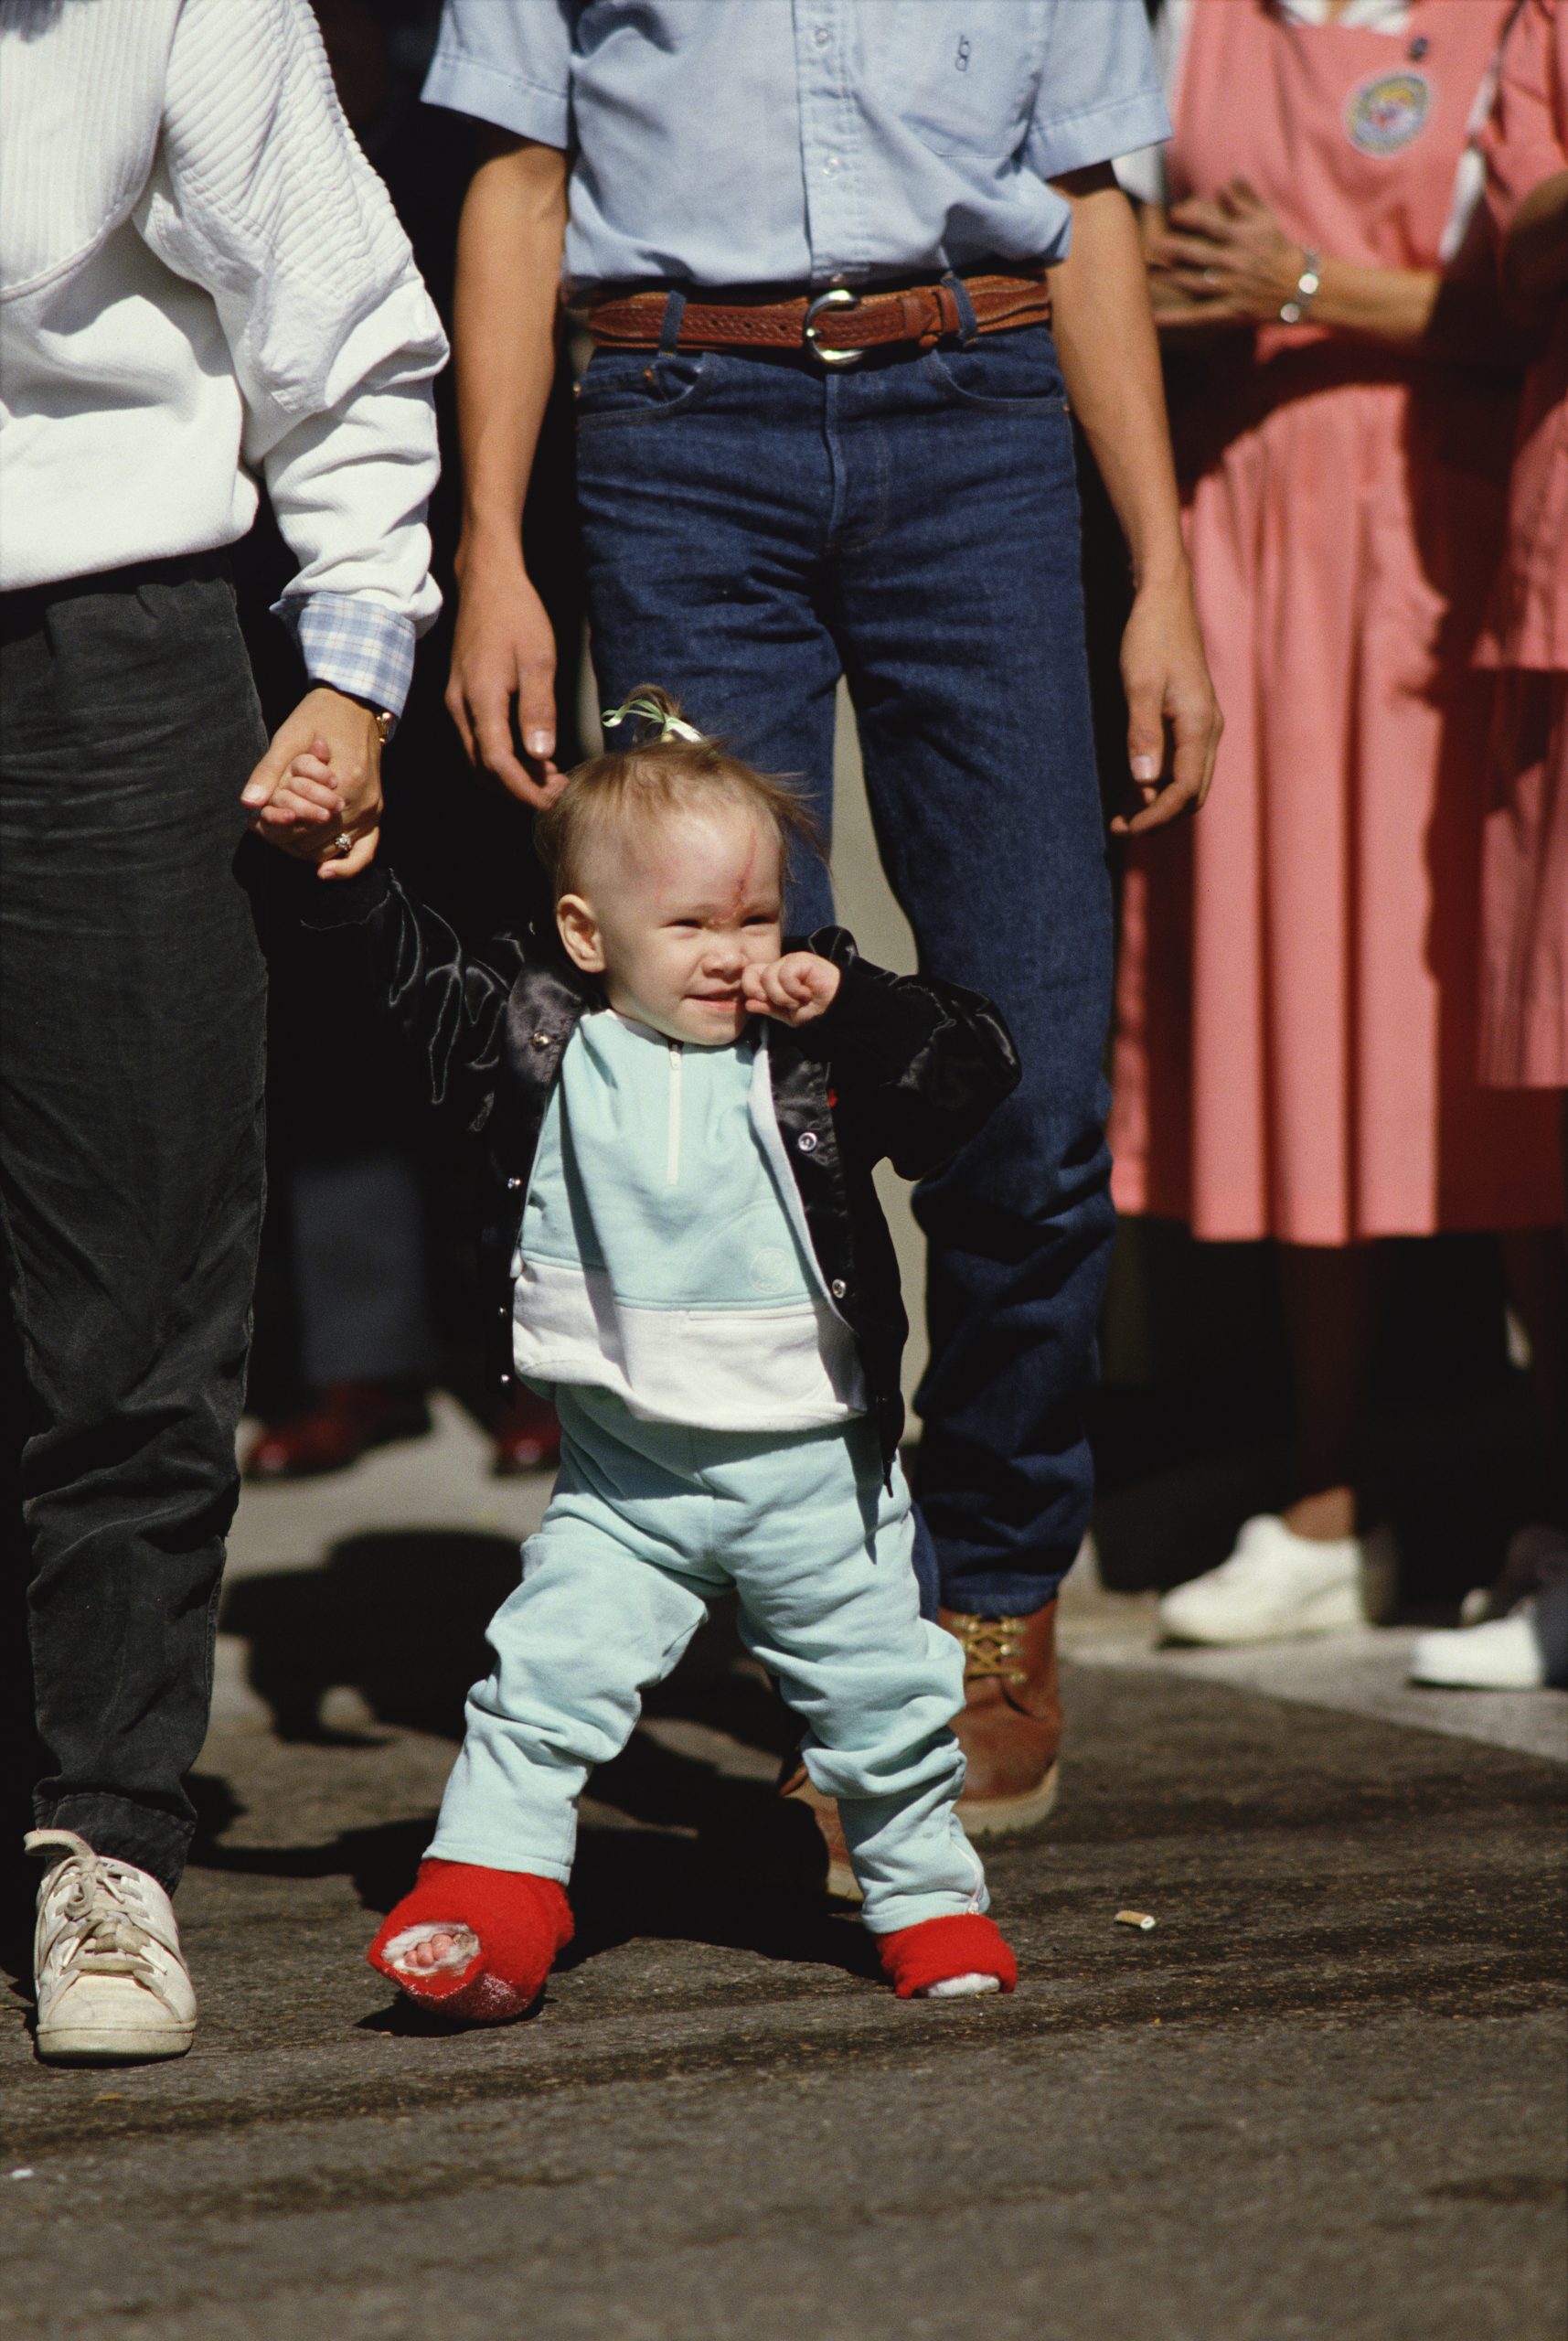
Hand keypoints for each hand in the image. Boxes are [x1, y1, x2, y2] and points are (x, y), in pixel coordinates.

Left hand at [242, 686, 383, 876]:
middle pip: (315, 842)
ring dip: (305, 850)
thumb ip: (269, 772)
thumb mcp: (288, 738)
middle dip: (285, 840)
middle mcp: (361, 804)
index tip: (255, 824)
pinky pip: (365, 851)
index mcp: (342, 784)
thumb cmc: (319, 717)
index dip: (273, 829)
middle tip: (262, 829)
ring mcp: (371, 811)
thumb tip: (249, 804)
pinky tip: (324, 872)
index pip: (300, 827)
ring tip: (281, 836)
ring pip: (333, 850)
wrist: (355, 703)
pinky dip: (346, 866)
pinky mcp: (375, 813)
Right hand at [447, 544, 562, 807]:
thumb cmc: (516, 614)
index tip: (552, 798)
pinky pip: (477, 742)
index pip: (497, 764)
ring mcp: (456, 704)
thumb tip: (542, 756)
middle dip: (519, 789)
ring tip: (549, 775)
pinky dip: (502, 758)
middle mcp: (460, 707)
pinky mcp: (460, 699)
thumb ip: (539, 709)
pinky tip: (530, 753)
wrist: (486, 582)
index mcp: (480, 699)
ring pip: (478, 759)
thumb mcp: (539, 659)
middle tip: (557, 789)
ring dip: (511, 776)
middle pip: (483, 770)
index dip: (524, 789)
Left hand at [741, 953, 841, 1025]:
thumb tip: (748, 1004)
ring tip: (799, 1000)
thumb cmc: (813, 1011)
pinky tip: (806, 993)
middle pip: (752, 972)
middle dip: (764, 993)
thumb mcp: (786, 1015)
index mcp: (773, 977)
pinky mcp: (800, 959)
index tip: (764, 1003)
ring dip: (783, 996)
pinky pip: (785, 974)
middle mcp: (778, 966)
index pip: (749, 975)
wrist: (835, 1009)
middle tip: (782, 1003)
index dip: (750, 989)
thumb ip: (767, 1008)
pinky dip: (793, 989)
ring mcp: (789, 961)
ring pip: (768, 976)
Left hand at [1113, 567, 1221, 834]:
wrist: (1165, 601)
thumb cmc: (1150, 638)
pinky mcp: (1191, 719)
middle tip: (1119, 828)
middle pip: (1192, 794)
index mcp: (1200, 726)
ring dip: (1158, 803)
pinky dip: (1159, 783)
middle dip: (1159, 817)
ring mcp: (1203, 726)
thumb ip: (1143, 735)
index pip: (1184, 791)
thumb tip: (1144, 784)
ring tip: (1121, 817)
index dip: (1156, 816)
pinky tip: (1133, 789)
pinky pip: (1181, 764)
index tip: (1126, 828)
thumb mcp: (1140, 686)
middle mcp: (1208, 730)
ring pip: (1188, 782)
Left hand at [1150, 177, 1306, 325]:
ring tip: (1147, 273)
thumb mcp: (1266, 219)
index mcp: (1243, 238)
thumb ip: (1245, 198)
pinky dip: (1176, 318)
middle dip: (1175, 249)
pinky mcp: (1230, 312)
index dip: (1190, 218)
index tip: (1171, 215)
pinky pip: (1199, 316)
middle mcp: (1236, 263)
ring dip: (1170, 279)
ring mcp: (1232, 289)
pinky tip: (1154, 318)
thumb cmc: (1278, 247)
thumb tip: (1225, 181)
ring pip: (1195, 283)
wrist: (1300, 285)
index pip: (1212, 225)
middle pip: (1200, 254)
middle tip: (1151, 244)